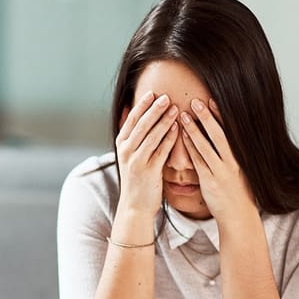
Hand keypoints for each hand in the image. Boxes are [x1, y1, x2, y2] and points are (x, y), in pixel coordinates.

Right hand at [115, 91, 179, 217]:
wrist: (135, 205)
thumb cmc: (136, 178)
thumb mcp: (128, 154)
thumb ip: (130, 133)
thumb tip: (129, 107)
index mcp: (121, 144)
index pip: (131, 120)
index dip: (142, 105)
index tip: (152, 92)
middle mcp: (126, 151)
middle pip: (141, 125)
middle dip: (154, 109)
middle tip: (166, 96)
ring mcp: (136, 161)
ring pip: (151, 136)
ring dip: (164, 121)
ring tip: (175, 108)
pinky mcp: (149, 171)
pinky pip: (161, 151)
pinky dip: (169, 138)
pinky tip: (178, 128)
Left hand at [178, 98, 255, 220]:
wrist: (239, 216)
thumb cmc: (237, 192)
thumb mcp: (240, 171)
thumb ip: (232, 155)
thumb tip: (224, 137)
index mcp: (241, 157)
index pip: (231, 131)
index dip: (221, 115)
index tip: (212, 100)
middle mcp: (232, 162)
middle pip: (219, 135)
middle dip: (207, 117)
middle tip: (196, 100)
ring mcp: (221, 172)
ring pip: (206, 146)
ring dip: (194, 129)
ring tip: (182, 115)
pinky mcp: (210, 182)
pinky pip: (198, 161)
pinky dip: (190, 148)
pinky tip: (182, 137)